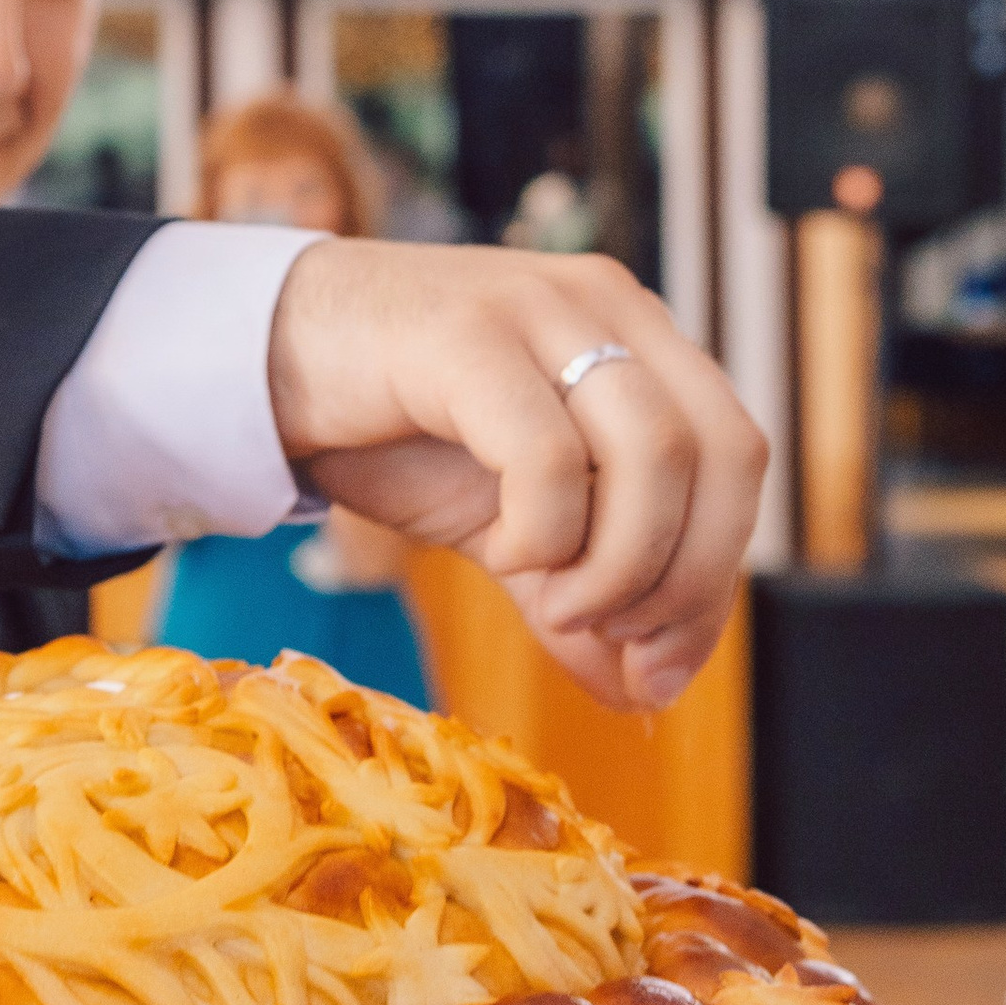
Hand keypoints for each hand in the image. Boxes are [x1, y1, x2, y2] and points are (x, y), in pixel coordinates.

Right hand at [265, 243, 766, 708]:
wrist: (267, 363)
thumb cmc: (396, 433)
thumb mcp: (509, 529)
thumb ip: (581, 601)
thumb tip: (647, 697)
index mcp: (640, 340)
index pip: (738, 458)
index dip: (716, 575)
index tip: (655, 665)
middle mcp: (608, 307)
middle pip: (722, 452)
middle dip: (682, 576)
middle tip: (610, 635)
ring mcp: (541, 308)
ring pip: (653, 451)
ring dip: (617, 562)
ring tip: (552, 598)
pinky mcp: (468, 333)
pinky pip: (548, 451)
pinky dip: (543, 530)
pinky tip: (503, 549)